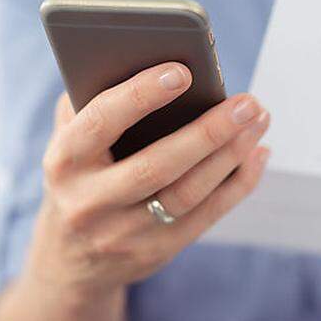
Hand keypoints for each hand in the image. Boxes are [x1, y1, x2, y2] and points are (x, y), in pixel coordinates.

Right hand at [26, 62, 270, 300]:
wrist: (71, 260)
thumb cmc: (81, 177)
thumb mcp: (69, 141)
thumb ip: (92, 103)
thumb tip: (146, 60)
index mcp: (63, 162)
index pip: (102, 122)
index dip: (141, 95)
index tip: (182, 71)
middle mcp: (89, 202)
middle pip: (157, 166)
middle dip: (208, 131)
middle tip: (247, 101)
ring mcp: (124, 234)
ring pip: (188, 194)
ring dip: (231, 155)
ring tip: (258, 120)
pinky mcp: (156, 252)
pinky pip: (206, 216)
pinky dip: (237, 183)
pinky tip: (256, 153)